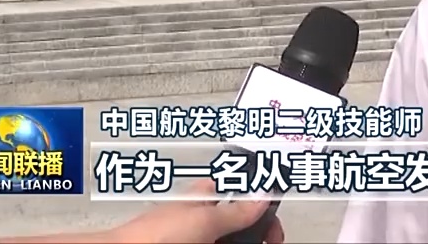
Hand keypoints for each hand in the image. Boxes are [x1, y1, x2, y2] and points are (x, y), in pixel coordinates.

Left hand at [108, 179, 283, 243]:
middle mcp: (200, 219)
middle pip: (240, 220)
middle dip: (257, 228)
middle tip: (270, 240)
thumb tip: (265, 194)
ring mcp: (197, 239)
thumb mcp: (205, 220)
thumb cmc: (152, 235)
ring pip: (231, 238)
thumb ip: (237, 209)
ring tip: (260, 243)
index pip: (238, 189)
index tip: (275, 212)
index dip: (259, 196)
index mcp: (203, 198)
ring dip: (247, 240)